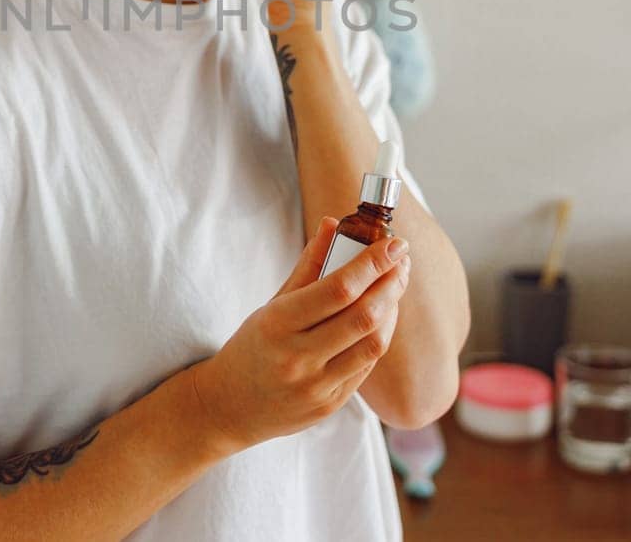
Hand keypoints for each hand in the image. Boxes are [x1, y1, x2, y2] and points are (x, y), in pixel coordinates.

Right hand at [192, 216, 411, 452]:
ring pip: (373, 344)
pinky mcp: (330, 405)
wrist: (230, 407)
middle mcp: (298, 357)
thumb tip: (332, 223)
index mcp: (278, 323)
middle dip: (391, 283)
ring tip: (393, 287)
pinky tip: (381, 318)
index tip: (394, 244)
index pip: (338, 289)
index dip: (372, 264)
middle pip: (363, 316)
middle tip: (401, 262)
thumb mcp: (271, 304)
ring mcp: (316, 386)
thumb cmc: (252, 348)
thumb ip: (307, 266)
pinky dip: (379, 336)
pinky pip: (366, 366)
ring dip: (391, 310)